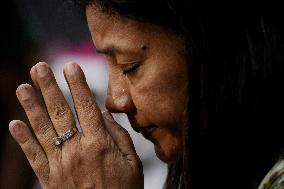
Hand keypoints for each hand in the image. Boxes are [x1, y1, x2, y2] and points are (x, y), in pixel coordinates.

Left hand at [9, 62, 142, 188]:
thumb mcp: (132, 162)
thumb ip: (118, 135)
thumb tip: (104, 113)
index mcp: (99, 144)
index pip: (86, 106)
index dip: (78, 85)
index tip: (70, 66)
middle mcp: (76, 150)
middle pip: (60, 113)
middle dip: (49, 88)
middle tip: (39, 68)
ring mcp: (60, 164)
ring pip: (42, 130)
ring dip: (31, 107)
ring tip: (22, 87)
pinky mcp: (49, 178)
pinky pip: (33, 156)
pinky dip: (22, 139)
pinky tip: (13, 123)